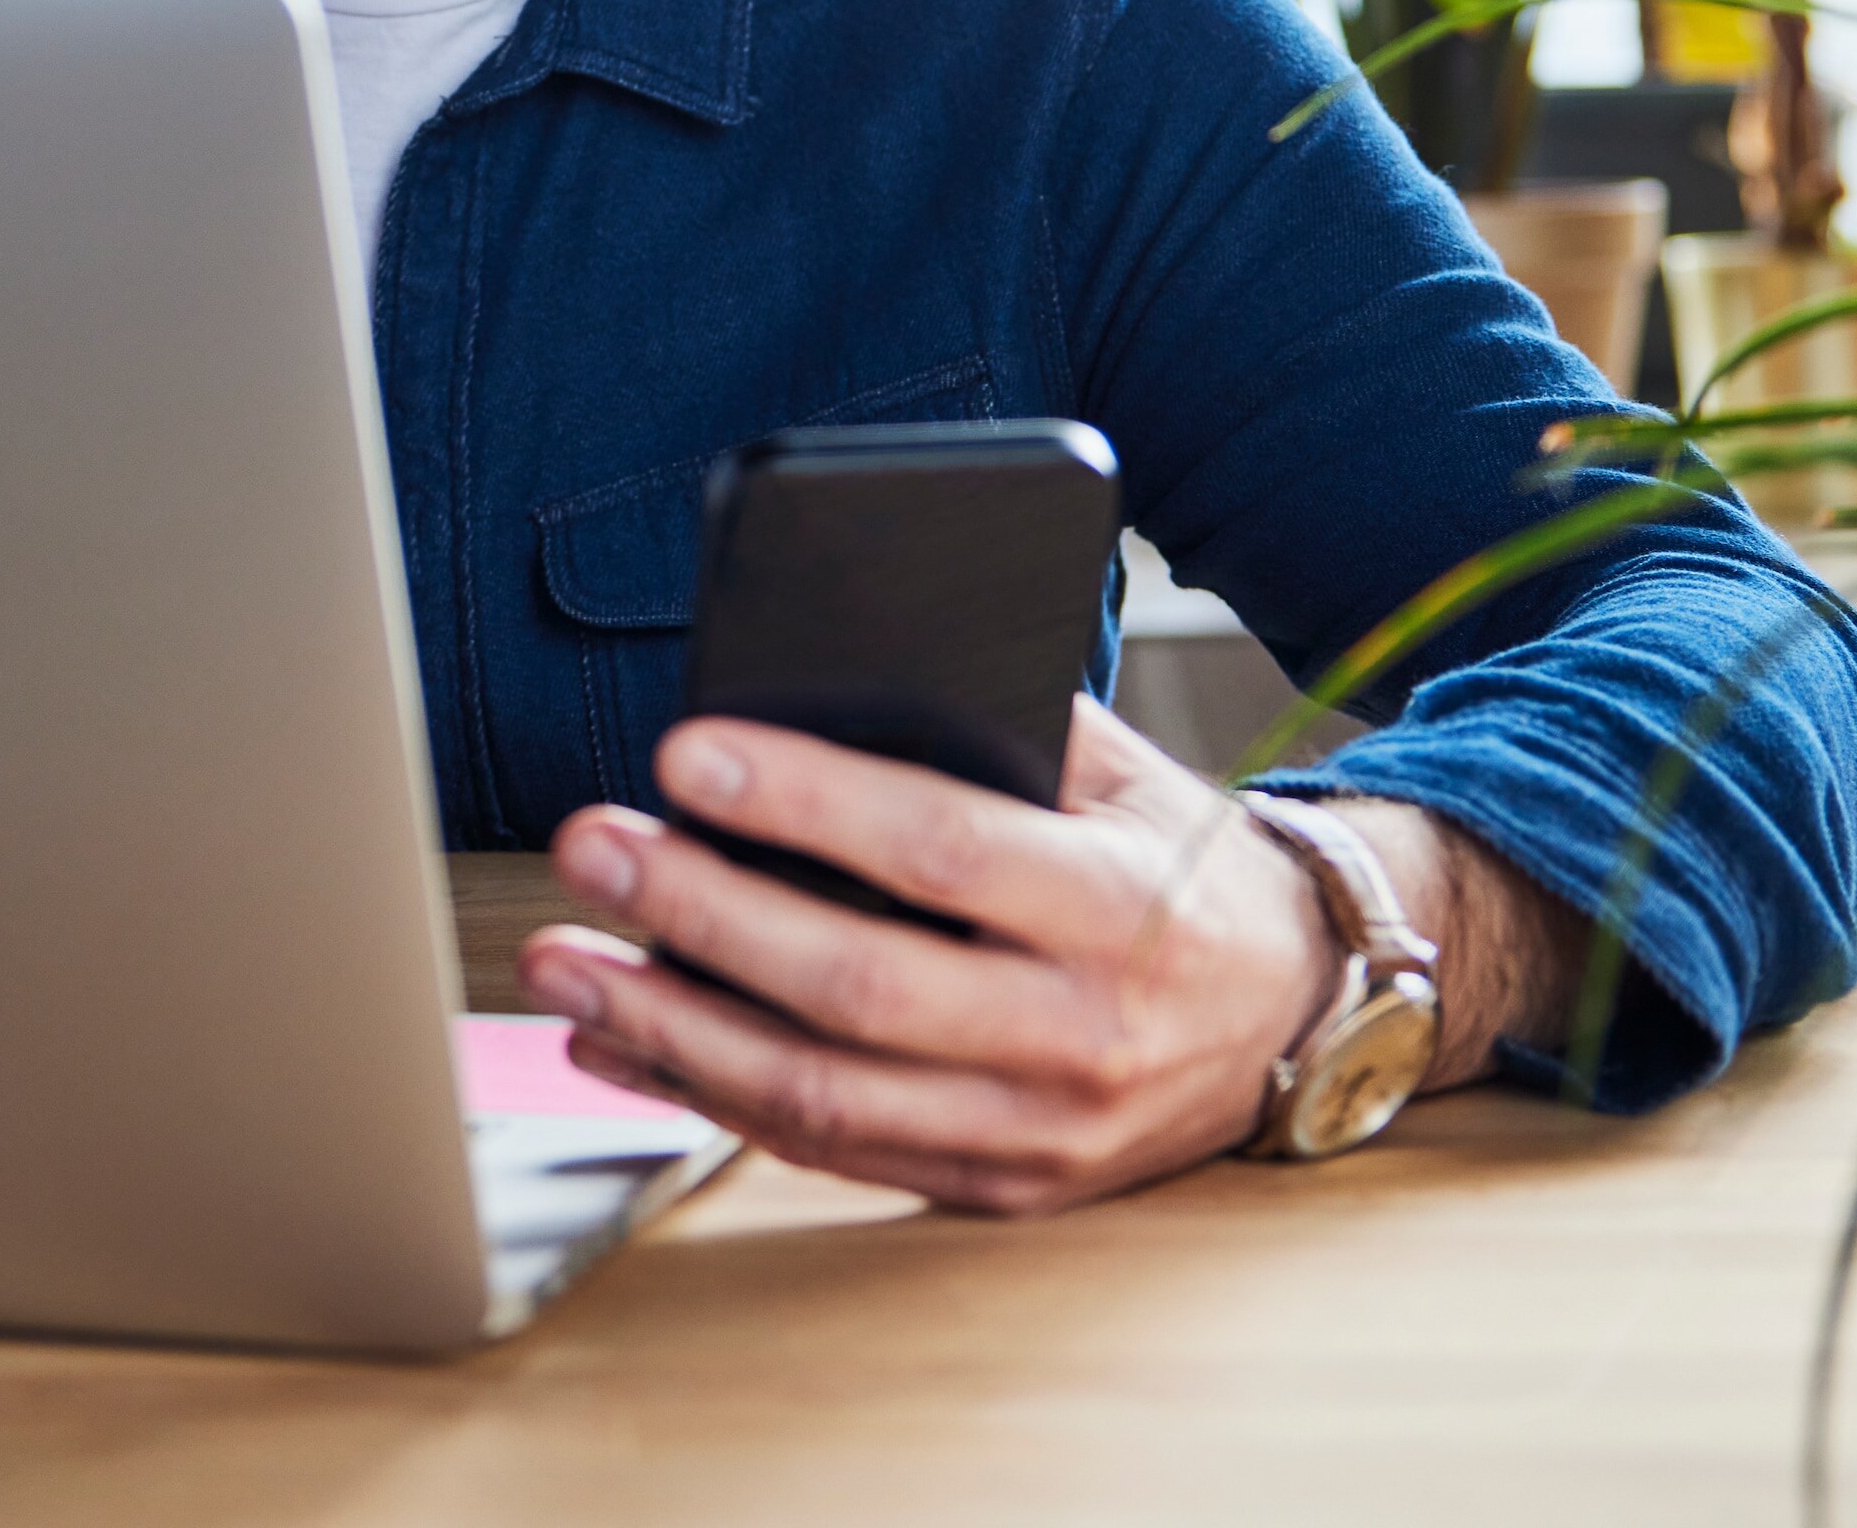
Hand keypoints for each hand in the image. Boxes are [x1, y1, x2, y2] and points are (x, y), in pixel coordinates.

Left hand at [516, 698, 1553, 1214]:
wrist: (1295, 1015)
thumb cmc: (1180, 872)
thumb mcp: (1125, 778)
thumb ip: (1002, 727)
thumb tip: (833, 671)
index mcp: (1118, 908)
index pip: (940, 849)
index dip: (805, 802)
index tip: (686, 754)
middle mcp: (1080, 1033)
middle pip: (856, 986)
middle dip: (701, 914)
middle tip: (589, 845)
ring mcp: (1038, 1129)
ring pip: (822, 1094)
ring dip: (669, 1027)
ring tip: (562, 960)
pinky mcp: (999, 1186)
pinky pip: (829, 1150)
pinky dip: (707, 1094)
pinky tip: (621, 1035)